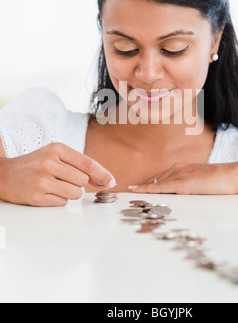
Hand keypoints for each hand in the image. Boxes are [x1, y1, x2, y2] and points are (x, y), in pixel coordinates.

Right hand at [0, 142, 116, 206]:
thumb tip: (103, 180)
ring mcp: (41, 180)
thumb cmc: (36, 164)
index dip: (102, 173)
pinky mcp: (36, 196)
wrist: (4, 174)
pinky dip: (58, 200)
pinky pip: (62, 202)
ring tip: (55, 186)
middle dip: (78, 183)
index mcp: (56, 149)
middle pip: (83, 180)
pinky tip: (46, 193)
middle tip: (63, 179)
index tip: (112, 182)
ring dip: (70, 193)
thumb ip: (79, 165)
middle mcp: (49, 162)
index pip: (87, 162)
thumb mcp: (55, 156)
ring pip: (75, 193)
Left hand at [129, 162, 237, 194]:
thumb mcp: (203, 181)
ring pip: (154, 182)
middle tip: (125, 193)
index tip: (135, 188)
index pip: (160, 177)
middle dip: (141, 187)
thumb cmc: (222, 180)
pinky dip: (146, 189)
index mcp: (182, 168)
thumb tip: (185, 194)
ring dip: (140, 189)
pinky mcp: (182, 183)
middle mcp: (177, 169)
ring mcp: (179, 175)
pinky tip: (135, 191)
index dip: (147, 183)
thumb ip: (191, 185)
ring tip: (125, 193)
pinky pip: (160, 187)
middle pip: (154, 179)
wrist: (234, 175)